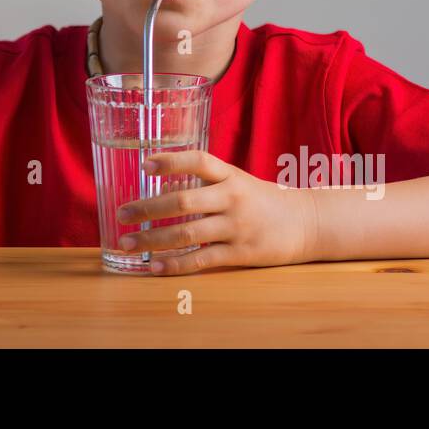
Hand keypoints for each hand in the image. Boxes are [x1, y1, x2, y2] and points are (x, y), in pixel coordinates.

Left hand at [116, 150, 317, 274]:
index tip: (144, 165)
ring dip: (152, 239)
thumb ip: (207, 181)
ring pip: (187, 234)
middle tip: (122, 214)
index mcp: (230, 176)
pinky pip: (201, 260)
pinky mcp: (240, 253)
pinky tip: (155, 267)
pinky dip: (175, 264)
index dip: (171, 161)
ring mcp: (236, 227)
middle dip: (147, 209)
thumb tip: (162, 183)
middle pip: (183, 201)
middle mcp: (232, 198)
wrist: (306, 223)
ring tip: (128, 243)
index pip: (199, 161)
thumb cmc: (264, 200)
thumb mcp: (238, 181)